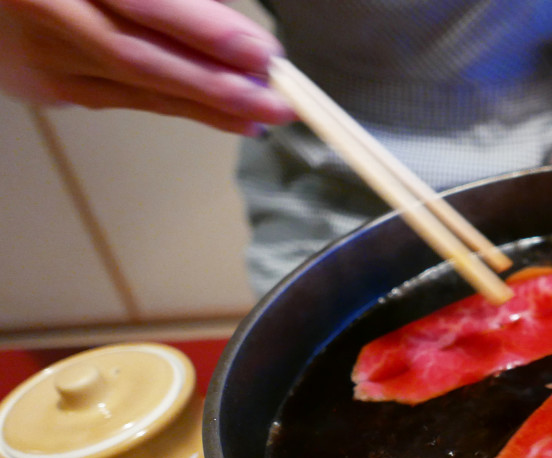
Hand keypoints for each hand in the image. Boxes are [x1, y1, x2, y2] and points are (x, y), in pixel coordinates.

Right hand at [0, 0, 294, 134]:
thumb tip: (233, 32)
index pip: (142, 1)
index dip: (204, 30)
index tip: (262, 52)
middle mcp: (42, 8)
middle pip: (139, 55)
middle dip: (215, 83)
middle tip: (277, 101)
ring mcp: (40, 52)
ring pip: (137, 85)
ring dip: (209, 104)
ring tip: (266, 113)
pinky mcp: (46, 84)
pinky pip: (127, 98)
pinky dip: (184, 108)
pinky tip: (232, 119)